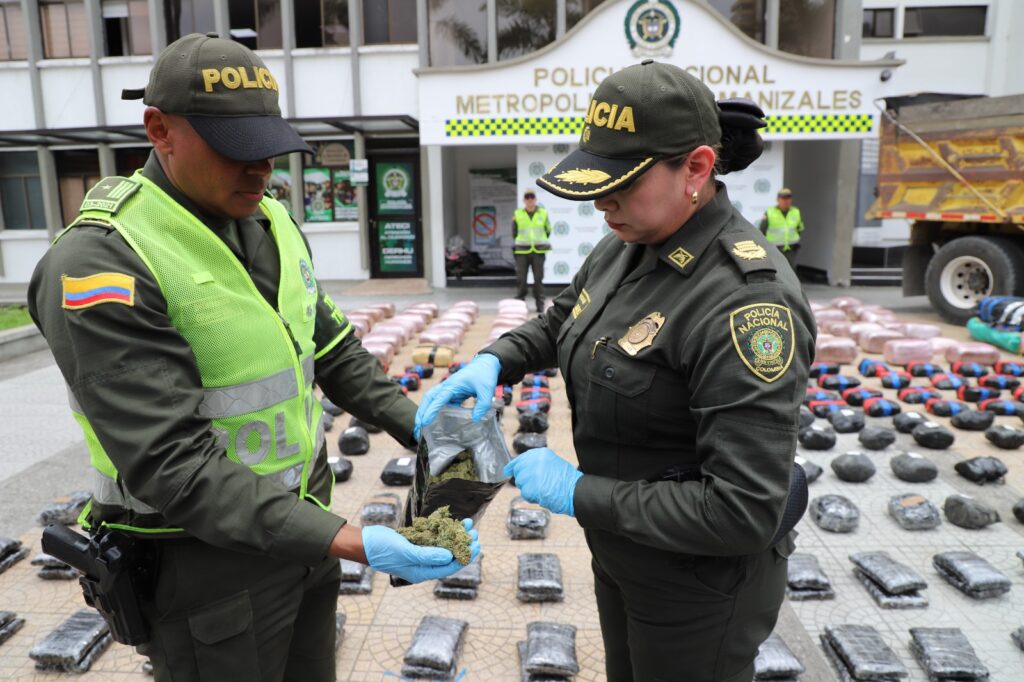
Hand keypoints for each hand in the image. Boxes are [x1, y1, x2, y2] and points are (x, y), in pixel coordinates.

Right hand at [362, 519, 480, 583]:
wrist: (365, 542)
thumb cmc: (383, 550)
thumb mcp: (406, 552)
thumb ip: (428, 555)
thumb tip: (450, 556)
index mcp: (421, 572)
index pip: (449, 567)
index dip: (464, 557)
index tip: (476, 546)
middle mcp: (422, 564)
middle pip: (448, 556)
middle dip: (463, 545)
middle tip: (475, 533)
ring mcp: (419, 553)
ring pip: (442, 545)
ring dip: (455, 535)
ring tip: (467, 524)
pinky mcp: (415, 543)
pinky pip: (433, 537)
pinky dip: (443, 530)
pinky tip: (451, 521)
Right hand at [414, 354, 500, 437]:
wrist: (486, 364)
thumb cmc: (485, 374)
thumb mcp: (487, 390)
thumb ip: (482, 405)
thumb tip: (475, 419)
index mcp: (452, 385)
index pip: (438, 399)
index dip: (430, 411)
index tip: (424, 422)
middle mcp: (447, 387)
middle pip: (428, 398)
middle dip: (421, 412)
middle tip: (417, 426)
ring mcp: (448, 390)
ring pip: (432, 400)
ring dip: (425, 411)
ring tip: (422, 426)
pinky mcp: (452, 393)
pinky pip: (441, 403)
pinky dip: (436, 411)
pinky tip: (436, 421)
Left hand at [503, 448, 581, 516]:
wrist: (575, 491)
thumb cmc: (567, 480)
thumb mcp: (553, 463)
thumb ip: (537, 464)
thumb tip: (523, 469)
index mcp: (540, 454)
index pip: (520, 459)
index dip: (513, 466)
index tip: (507, 470)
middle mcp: (534, 461)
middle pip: (518, 472)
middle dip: (524, 480)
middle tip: (537, 485)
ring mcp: (531, 474)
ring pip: (521, 484)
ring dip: (529, 489)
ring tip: (543, 489)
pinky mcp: (530, 487)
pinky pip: (525, 494)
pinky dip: (532, 497)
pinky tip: (543, 495)